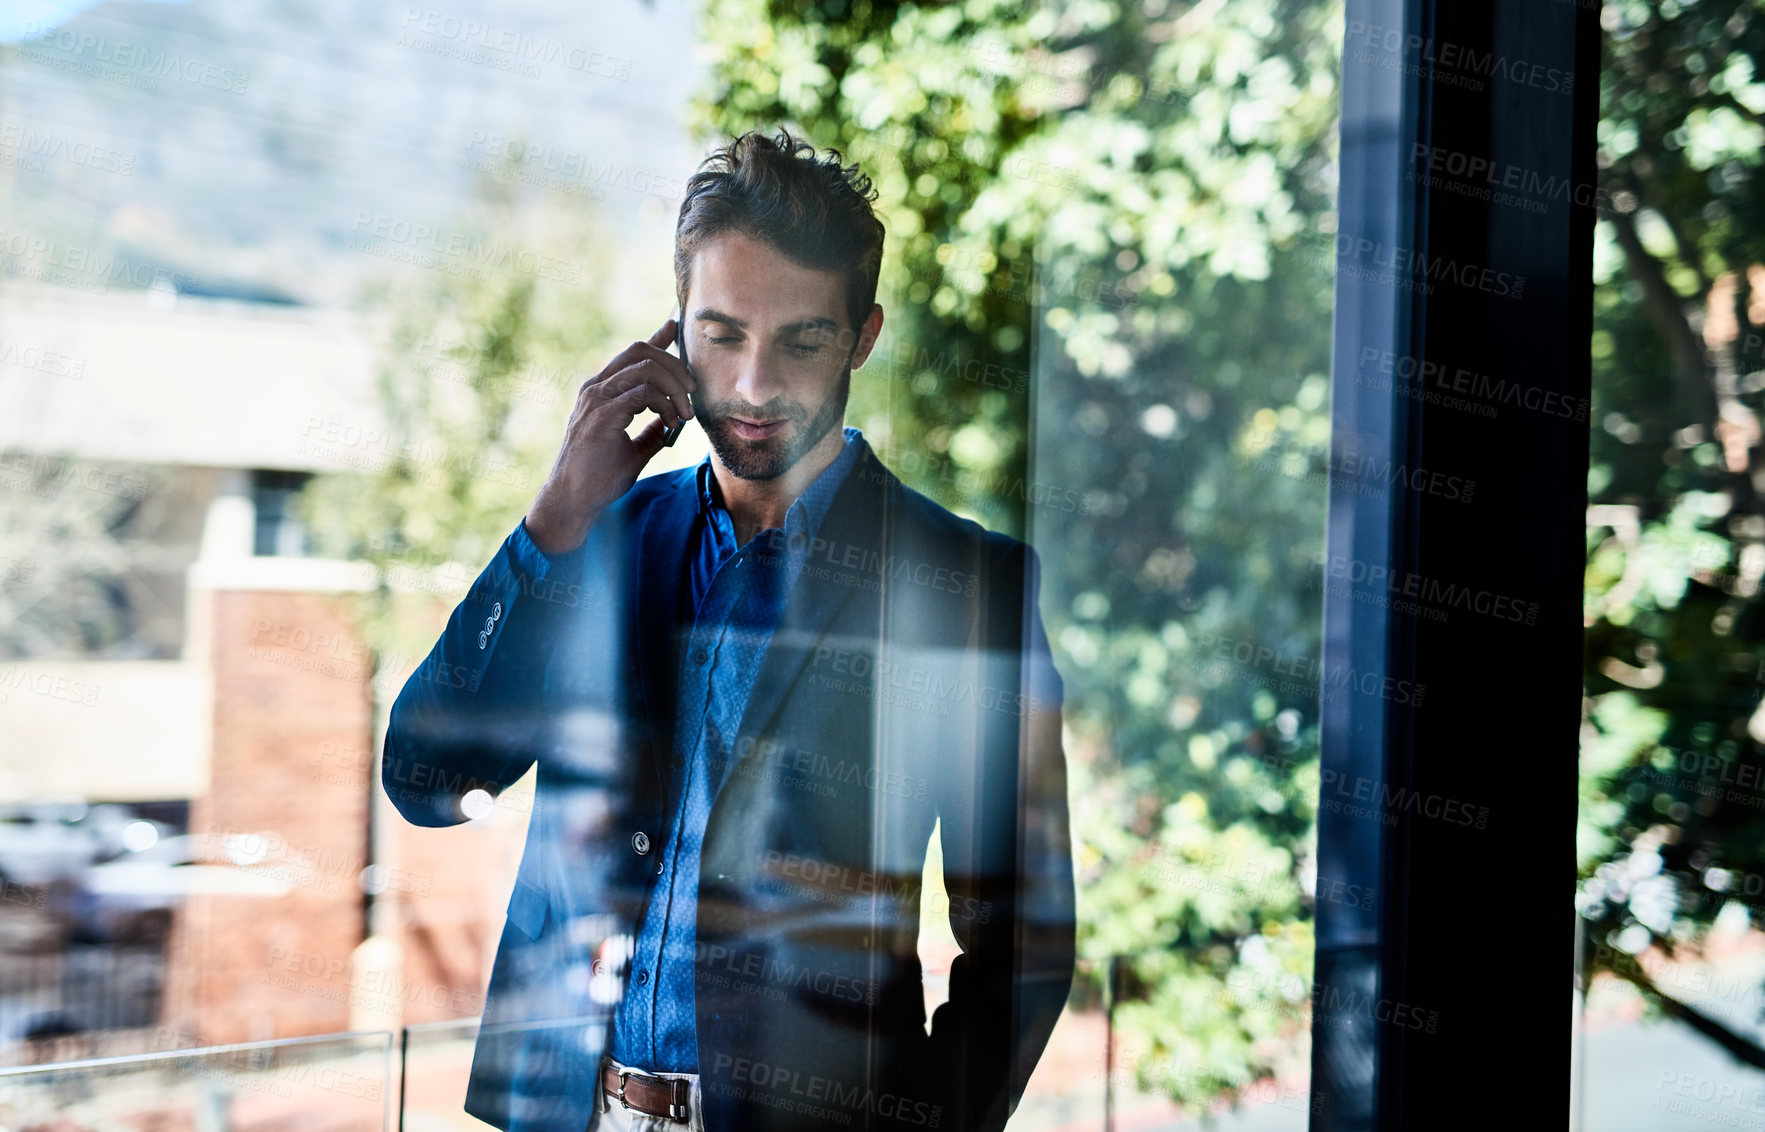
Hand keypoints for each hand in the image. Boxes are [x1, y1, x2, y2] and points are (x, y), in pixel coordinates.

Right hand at [524, 318, 695, 553]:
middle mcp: (595, 389)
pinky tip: (672, 423)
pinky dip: (664, 404)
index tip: (675, 327)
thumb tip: (670, 421)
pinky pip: (641, 394)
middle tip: (692, 390)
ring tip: (686, 413)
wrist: (574, 500)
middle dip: (674, 364)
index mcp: (601, 392)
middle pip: (640, 351)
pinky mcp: (602, 417)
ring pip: (644, 368)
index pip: (631, 354)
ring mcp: (596, 400)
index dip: (656, 338)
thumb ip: (650, 430)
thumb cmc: (599, 478)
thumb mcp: (632, 449)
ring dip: (674, 387)